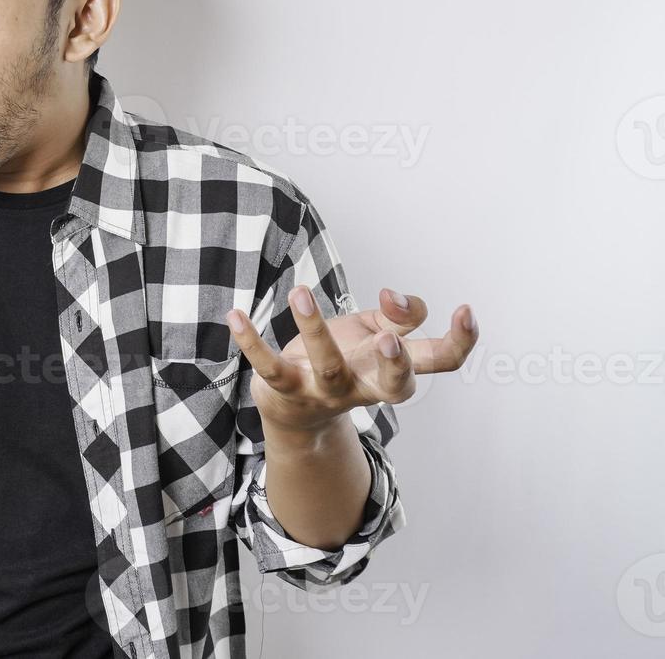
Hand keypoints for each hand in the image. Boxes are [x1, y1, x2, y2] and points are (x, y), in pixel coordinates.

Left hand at [226, 286, 478, 435]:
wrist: (295, 410)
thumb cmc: (345, 359)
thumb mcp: (374, 332)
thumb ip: (397, 313)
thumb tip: (397, 296)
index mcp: (394, 369)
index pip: (439, 361)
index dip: (459, 341)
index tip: (466, 310)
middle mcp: (366, 385)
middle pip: (393, 385)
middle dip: (394, 362)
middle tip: (389, 336)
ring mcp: (325, 391)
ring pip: (327, 366)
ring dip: (315, 329)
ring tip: (300, 291)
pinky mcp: (286, 389)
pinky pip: (269, 368)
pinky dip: (251, 342)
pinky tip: (235, 316)